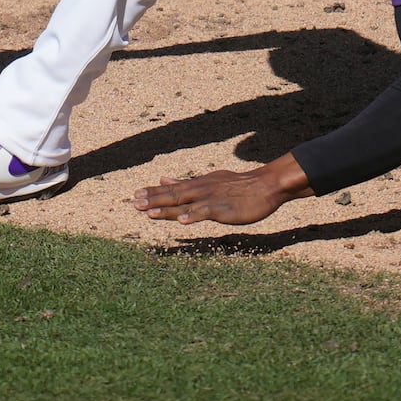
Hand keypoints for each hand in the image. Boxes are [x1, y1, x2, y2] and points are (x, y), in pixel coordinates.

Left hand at [133, 153, 312, 225]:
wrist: (266, 186)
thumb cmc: (238, 186)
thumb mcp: (208, 181)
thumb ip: (185, 183)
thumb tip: (163, 180)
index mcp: (198, 185)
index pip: (172, 189)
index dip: (153, 193)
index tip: (135, 196)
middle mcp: (202, 190)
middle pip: (174, 196)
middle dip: (153, 200)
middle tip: (134, 203)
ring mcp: (212, 199)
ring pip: (186, 204)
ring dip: (167, 208)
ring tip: (149, 213)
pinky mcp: (224, 209)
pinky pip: (206, 212)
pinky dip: (193, 215)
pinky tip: (181, 220)